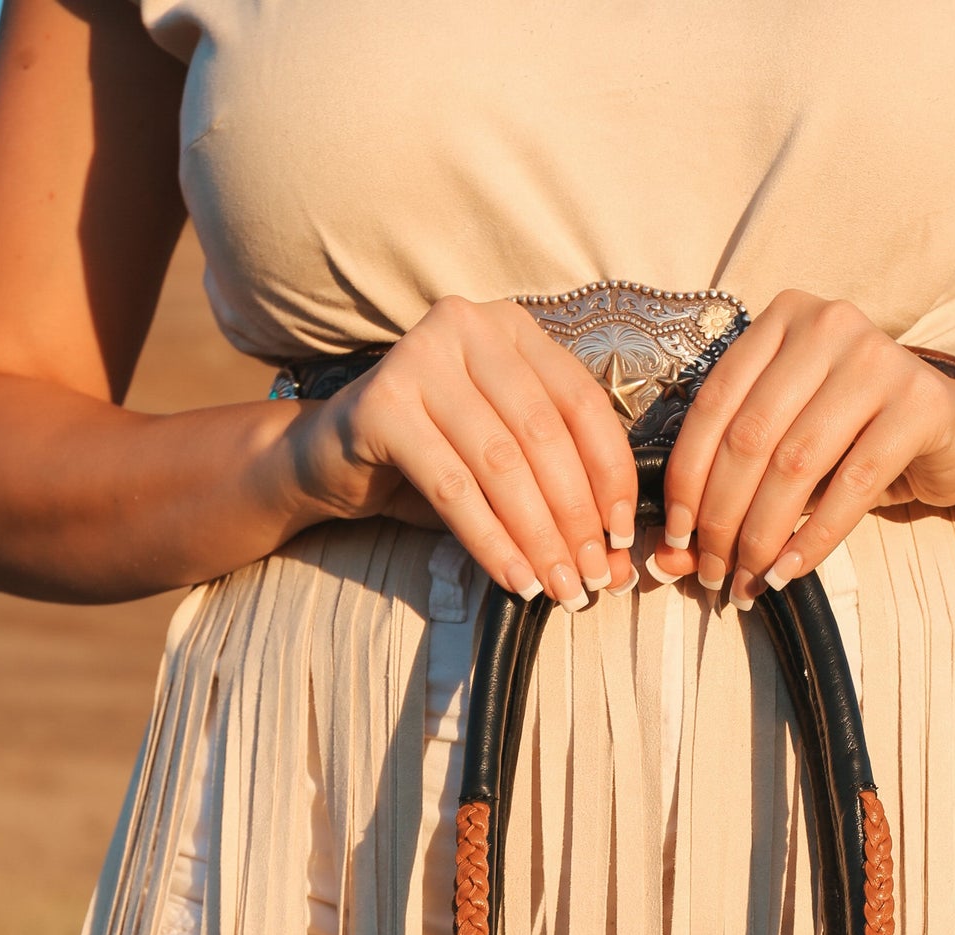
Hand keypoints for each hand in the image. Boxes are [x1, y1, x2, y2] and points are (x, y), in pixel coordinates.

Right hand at [279, 297, 639, 607]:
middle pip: (544, 434)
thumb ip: (560, 490)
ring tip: (558, 587)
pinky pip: (452, 487)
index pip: (582, 402)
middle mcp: (468, 326)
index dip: (612, 475)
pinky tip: (514, 579)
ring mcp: (420, 357)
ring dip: (537, 536)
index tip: (623, 536)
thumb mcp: (506, 463)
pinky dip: (490, 541)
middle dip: (575, 516)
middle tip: (591, 577)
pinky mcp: (381, 403)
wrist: (332, 459)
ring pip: (500, 462)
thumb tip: (617, 556)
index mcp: (512, 329)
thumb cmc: (433, 460)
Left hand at [651, 291, 954, 604]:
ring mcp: (878, 357)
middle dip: (722, 517)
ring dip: (763, 535)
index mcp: (784, 319)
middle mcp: (829, 324)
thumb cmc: (858, 443)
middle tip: (713, 572)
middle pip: (750, 436)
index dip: (687, 478)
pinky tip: (790, 571)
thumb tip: (673, 552)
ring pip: (796, 463)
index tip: (676, 537)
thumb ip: (736, 480)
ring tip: (749, 581)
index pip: (714, 403)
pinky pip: (853, 484)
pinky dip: (815, 538)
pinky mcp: (921, 402)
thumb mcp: (791, 445)